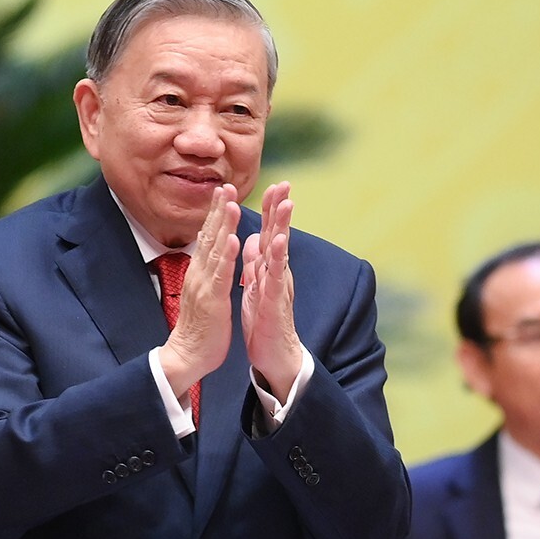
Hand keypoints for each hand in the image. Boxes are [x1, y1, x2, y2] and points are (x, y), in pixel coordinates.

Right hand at [155, 185, 241, 402]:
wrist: (187, 355)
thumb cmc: (199, 327)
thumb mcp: (203, 293)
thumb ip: (207, 272)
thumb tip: (208, 255)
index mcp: (200, 271)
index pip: (208, 236)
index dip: (216, 213)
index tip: (223, 191)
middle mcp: (199, 273)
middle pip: (209, 235)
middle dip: (218, 209)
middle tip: (226, 184)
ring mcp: (204, 284)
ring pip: (215, 249)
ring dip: (224, 224)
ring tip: (231, 202)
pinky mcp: (212, 299)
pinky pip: (221, 274)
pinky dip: (227, 255)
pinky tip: (233, 239)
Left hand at [240, 182, 304, 394]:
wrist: (273, 354)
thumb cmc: (264, 320)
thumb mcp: (256, 285)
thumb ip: (255, 261)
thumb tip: (252, 238)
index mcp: (267, 267)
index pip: (268, 232)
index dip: (269, 209)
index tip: (273, 184)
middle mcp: (276, 272)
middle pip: (278, 234)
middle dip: (280, 209)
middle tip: (285, 184)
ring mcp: (277, 286)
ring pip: (280, 252)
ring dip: (283, 227)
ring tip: (287, 205)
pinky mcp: (275, 302)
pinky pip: (275, 278)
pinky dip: (276, 260)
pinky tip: (278, 244)